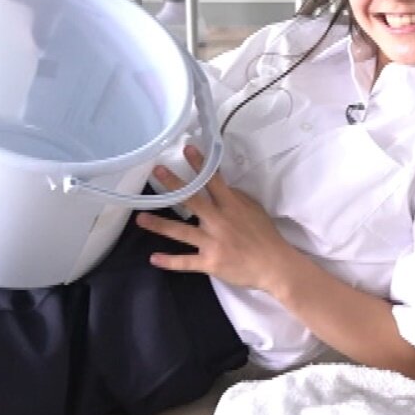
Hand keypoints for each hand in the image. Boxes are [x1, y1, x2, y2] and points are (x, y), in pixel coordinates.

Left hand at [135, 145, 300, 293]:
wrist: (275, 266)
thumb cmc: (264, 236)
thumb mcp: (253, 209)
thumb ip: (234, 197)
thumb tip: (217, 186)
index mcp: (231, 206)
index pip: (213, 180)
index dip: (200, 164)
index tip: (187, 148)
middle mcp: (219, 221)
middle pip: (192, 200)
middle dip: (173, 186)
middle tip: (157, 172)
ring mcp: (213, 242)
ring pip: (182, 232)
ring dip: (160, 225)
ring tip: (140, 218)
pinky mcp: (210, 262)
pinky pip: (187, 262)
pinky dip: (170, 261)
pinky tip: (153, 259)